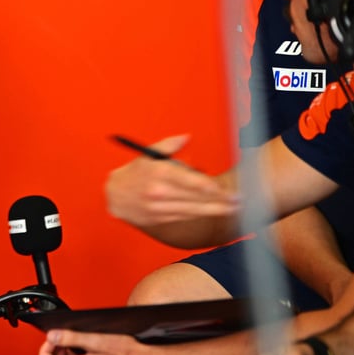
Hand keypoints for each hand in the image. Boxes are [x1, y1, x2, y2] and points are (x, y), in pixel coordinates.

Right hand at [105, 135, 236, 227]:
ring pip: (193, 210)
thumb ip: (168, 145)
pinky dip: (199, 214)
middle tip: (238, 201)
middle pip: (196, 198)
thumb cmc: (134, 173)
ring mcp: (159, 207)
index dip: (213, 188)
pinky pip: (184, 216)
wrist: (115, 196)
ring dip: (214, 210)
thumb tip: (186, 137)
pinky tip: (211, 212)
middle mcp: (159, 191)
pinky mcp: (159, 217)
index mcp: (159, 172)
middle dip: (220, 201)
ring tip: (231, 209)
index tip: (227, 189)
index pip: (192, 182)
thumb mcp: (147, 154)